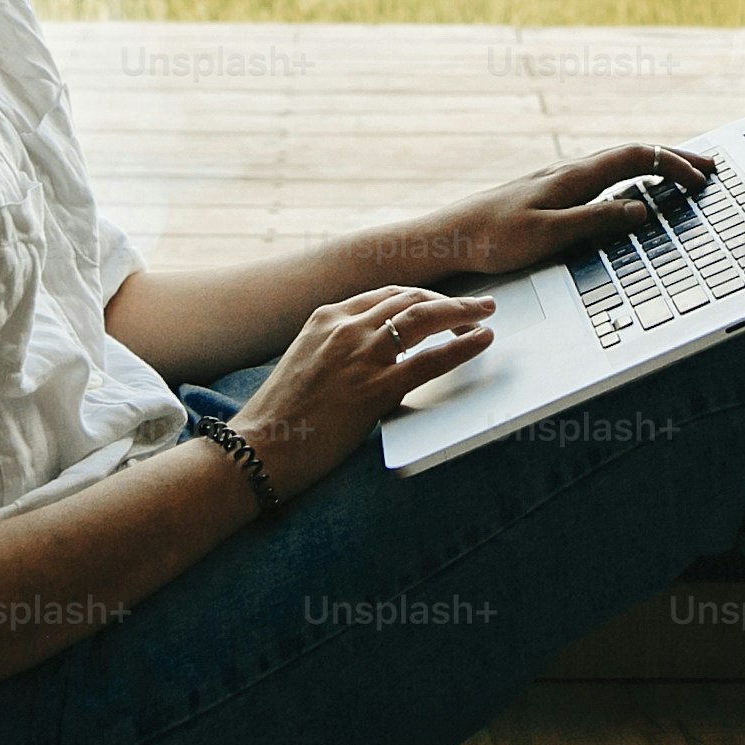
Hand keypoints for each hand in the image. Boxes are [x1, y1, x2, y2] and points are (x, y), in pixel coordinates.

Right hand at [228, 285, 497, 498]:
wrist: (258, 449)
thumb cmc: (281, 418)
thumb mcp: (306, 364)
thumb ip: (337, 351)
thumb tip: (377, 356)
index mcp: (325, 318)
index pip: (385, 295)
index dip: (420, 296)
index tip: (441, 303)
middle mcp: (344, 328)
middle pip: (410, 299)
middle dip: (447, 300)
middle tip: (476, 306)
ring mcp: (360, 355)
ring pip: (424, 317)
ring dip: (462, 312)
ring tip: (485, 314)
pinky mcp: (373, 388)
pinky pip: (431, 359)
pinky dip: (463, 346)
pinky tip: (481, 341)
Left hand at [401, 141, 721, 286]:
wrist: (449, 236)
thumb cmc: (492, 238)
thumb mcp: (549, 235)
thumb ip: (596, 220)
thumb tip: (642, 207)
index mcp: (573, 177)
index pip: (635, 158)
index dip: (673, 165)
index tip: (701, 180)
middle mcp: (568, 171)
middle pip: (632, 153)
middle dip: (674, 158)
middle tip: (708, 167)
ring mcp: (559, 179)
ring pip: (617, 162)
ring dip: (654, 165)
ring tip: (682, 175)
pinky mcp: (549, 192)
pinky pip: (603, 175)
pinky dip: (631, 176)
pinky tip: (632, 190)